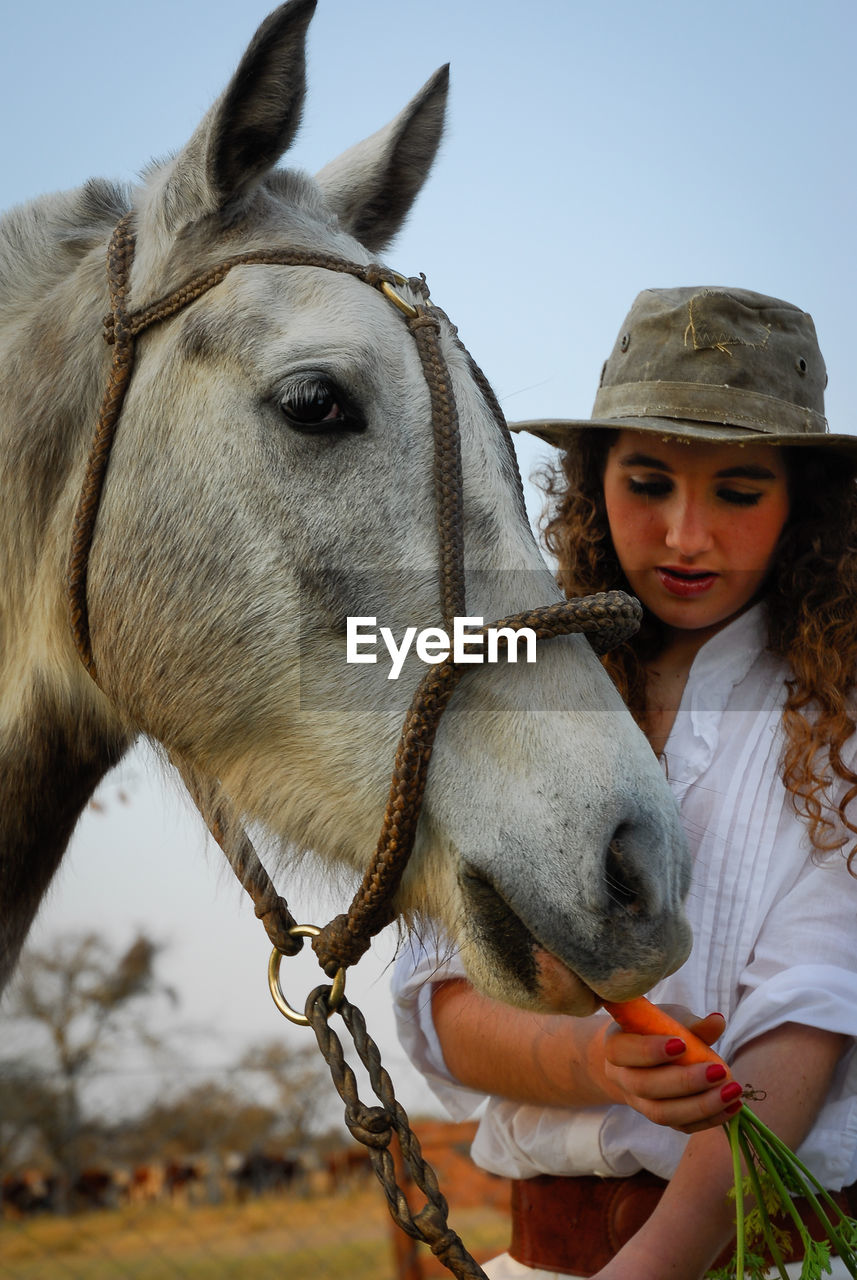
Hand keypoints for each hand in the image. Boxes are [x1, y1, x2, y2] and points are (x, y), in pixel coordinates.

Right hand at [600, 1005, 741, 1133]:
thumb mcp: (669, 1018)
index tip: (681, 1044)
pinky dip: (709, 1119)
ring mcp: (639, 1103)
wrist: (644, 1055)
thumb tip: (718, 1021)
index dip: (650, 1050)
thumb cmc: (656, 1029)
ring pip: (662, 1113)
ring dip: (701, 1105)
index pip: (624, 1051)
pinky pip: (681, 1126)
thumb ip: (691, 1023)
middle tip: (718, 1071)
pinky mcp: (660, 1118)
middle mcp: (621, 1078)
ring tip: (731, 1092)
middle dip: (684, 1082)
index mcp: (616, 1046)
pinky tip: (733, 1106)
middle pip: (645, 1086)